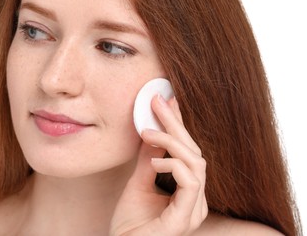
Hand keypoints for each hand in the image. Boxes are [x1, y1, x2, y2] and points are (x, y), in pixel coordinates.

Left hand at [110, 95, 207, 235]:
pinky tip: (155, 162)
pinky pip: (191, 182)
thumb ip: (148, 160)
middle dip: (176, 124)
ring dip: (173, 142)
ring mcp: (193, 210)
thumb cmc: (129, 224)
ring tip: (149, 132)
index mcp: (187, 192)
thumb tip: (151, 131)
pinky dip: (174, 165)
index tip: (167, 102)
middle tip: (158, 102)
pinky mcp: (185, 219)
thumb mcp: (138, 183)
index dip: (178, 125)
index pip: (187, 152)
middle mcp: (195, 200)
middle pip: (194, 153)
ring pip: (196, 163)